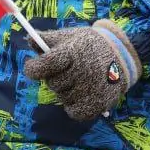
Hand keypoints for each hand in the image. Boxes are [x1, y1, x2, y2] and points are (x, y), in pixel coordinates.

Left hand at [23, 21, 140, 120]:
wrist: (121, 55)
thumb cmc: (89, 45)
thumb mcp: (70, 37)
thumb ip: (48, 39)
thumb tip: (29, 40)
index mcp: (73, 52)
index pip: (45, 65)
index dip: (33, 68)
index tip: (33, 67)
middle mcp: (82, 70)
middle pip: (52, 83)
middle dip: (54, 77)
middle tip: (65, 71)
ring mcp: (91, 88)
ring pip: (62, 97)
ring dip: (65, 91)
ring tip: (78, 80)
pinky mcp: (99, 103)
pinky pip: (74, 112)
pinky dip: (74, 106)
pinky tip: (80, 95)